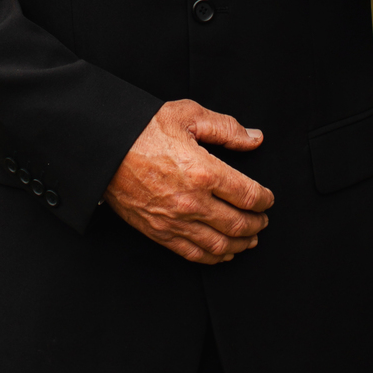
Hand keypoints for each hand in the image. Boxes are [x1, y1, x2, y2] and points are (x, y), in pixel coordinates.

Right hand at [104, 99, 273, 264]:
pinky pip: (193, 253)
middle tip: (263, 220)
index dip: (264, 200)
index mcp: (203, 171)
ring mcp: (175, 221)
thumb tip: (254, 139)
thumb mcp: (187, 115)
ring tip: (250, 238)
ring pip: (219, 244)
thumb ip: (226, 128)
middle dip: (257, 224)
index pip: (248, 195)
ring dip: (240, 244)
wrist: (104, 148)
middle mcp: (192, 202)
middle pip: (238, 224)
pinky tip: (223, 252)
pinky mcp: (159, 232)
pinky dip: (214, 257)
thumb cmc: (143, 129)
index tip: (268, 199)